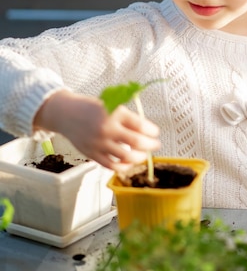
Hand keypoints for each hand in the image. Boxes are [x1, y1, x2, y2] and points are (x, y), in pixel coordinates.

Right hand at [33, 89, 160, 168]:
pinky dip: (124, 166)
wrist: (66, 114)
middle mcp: (107, 128)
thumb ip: (127, 117)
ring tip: (143, 154)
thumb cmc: (92, 108)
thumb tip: (147, 130)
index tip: (156, 132)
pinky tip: (129, 162)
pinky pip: (112, 165)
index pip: (141, 125)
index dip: (152, 131)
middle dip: (151, 145)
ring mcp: (99, 143)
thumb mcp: (111, 104)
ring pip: (127, 157)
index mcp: (114, 113)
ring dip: (140, 157)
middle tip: (156, 145)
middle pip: (137, 142)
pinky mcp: (92, 154)